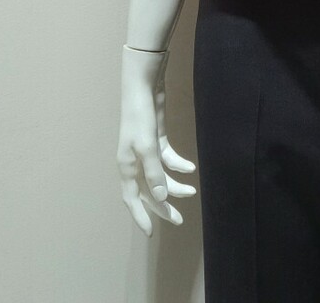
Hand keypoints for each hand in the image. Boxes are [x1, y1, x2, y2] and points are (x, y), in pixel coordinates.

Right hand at [117, 47, 196, 235]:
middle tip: (179, 219)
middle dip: (163, 206)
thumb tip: (161, 197)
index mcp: (127, 166)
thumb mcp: (147, 146)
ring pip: (160, 176)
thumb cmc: (141, 116)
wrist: (143, 87)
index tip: (150, 234)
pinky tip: (191, 168)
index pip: (132, 199)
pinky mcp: (157, 139)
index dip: (141, 216)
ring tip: (192, 191)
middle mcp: (135, 162)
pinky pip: (167, 158)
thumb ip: (154, 173)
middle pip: (148, 190)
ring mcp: (146, 150)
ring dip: (175, 185)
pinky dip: (178, 165)